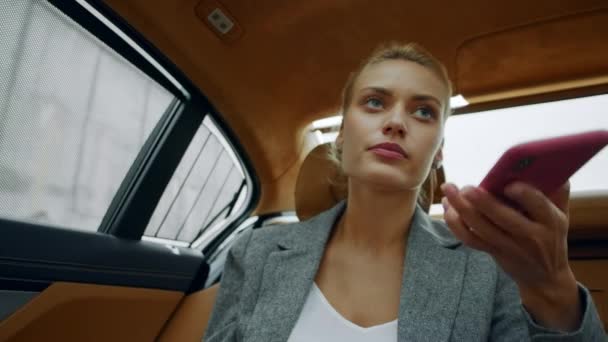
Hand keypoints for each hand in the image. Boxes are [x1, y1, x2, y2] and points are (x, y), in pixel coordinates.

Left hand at [441, 181, 581, 330]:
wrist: (545, 276)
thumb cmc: (551, 236)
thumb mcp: (561, 215)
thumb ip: (557, 191)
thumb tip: (547, 164)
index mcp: (550, 221)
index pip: (538, 205)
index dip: (523, 194)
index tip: (508, 184)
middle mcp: (529, 235)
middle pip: (502, 217)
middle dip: (481, 201)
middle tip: (466, 187)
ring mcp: (509, 246)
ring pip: (480, 228)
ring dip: (461, 209)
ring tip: (448, 190)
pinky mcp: (493, 252)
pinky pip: (470, 238)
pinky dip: (455, 223)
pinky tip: (448, 207)